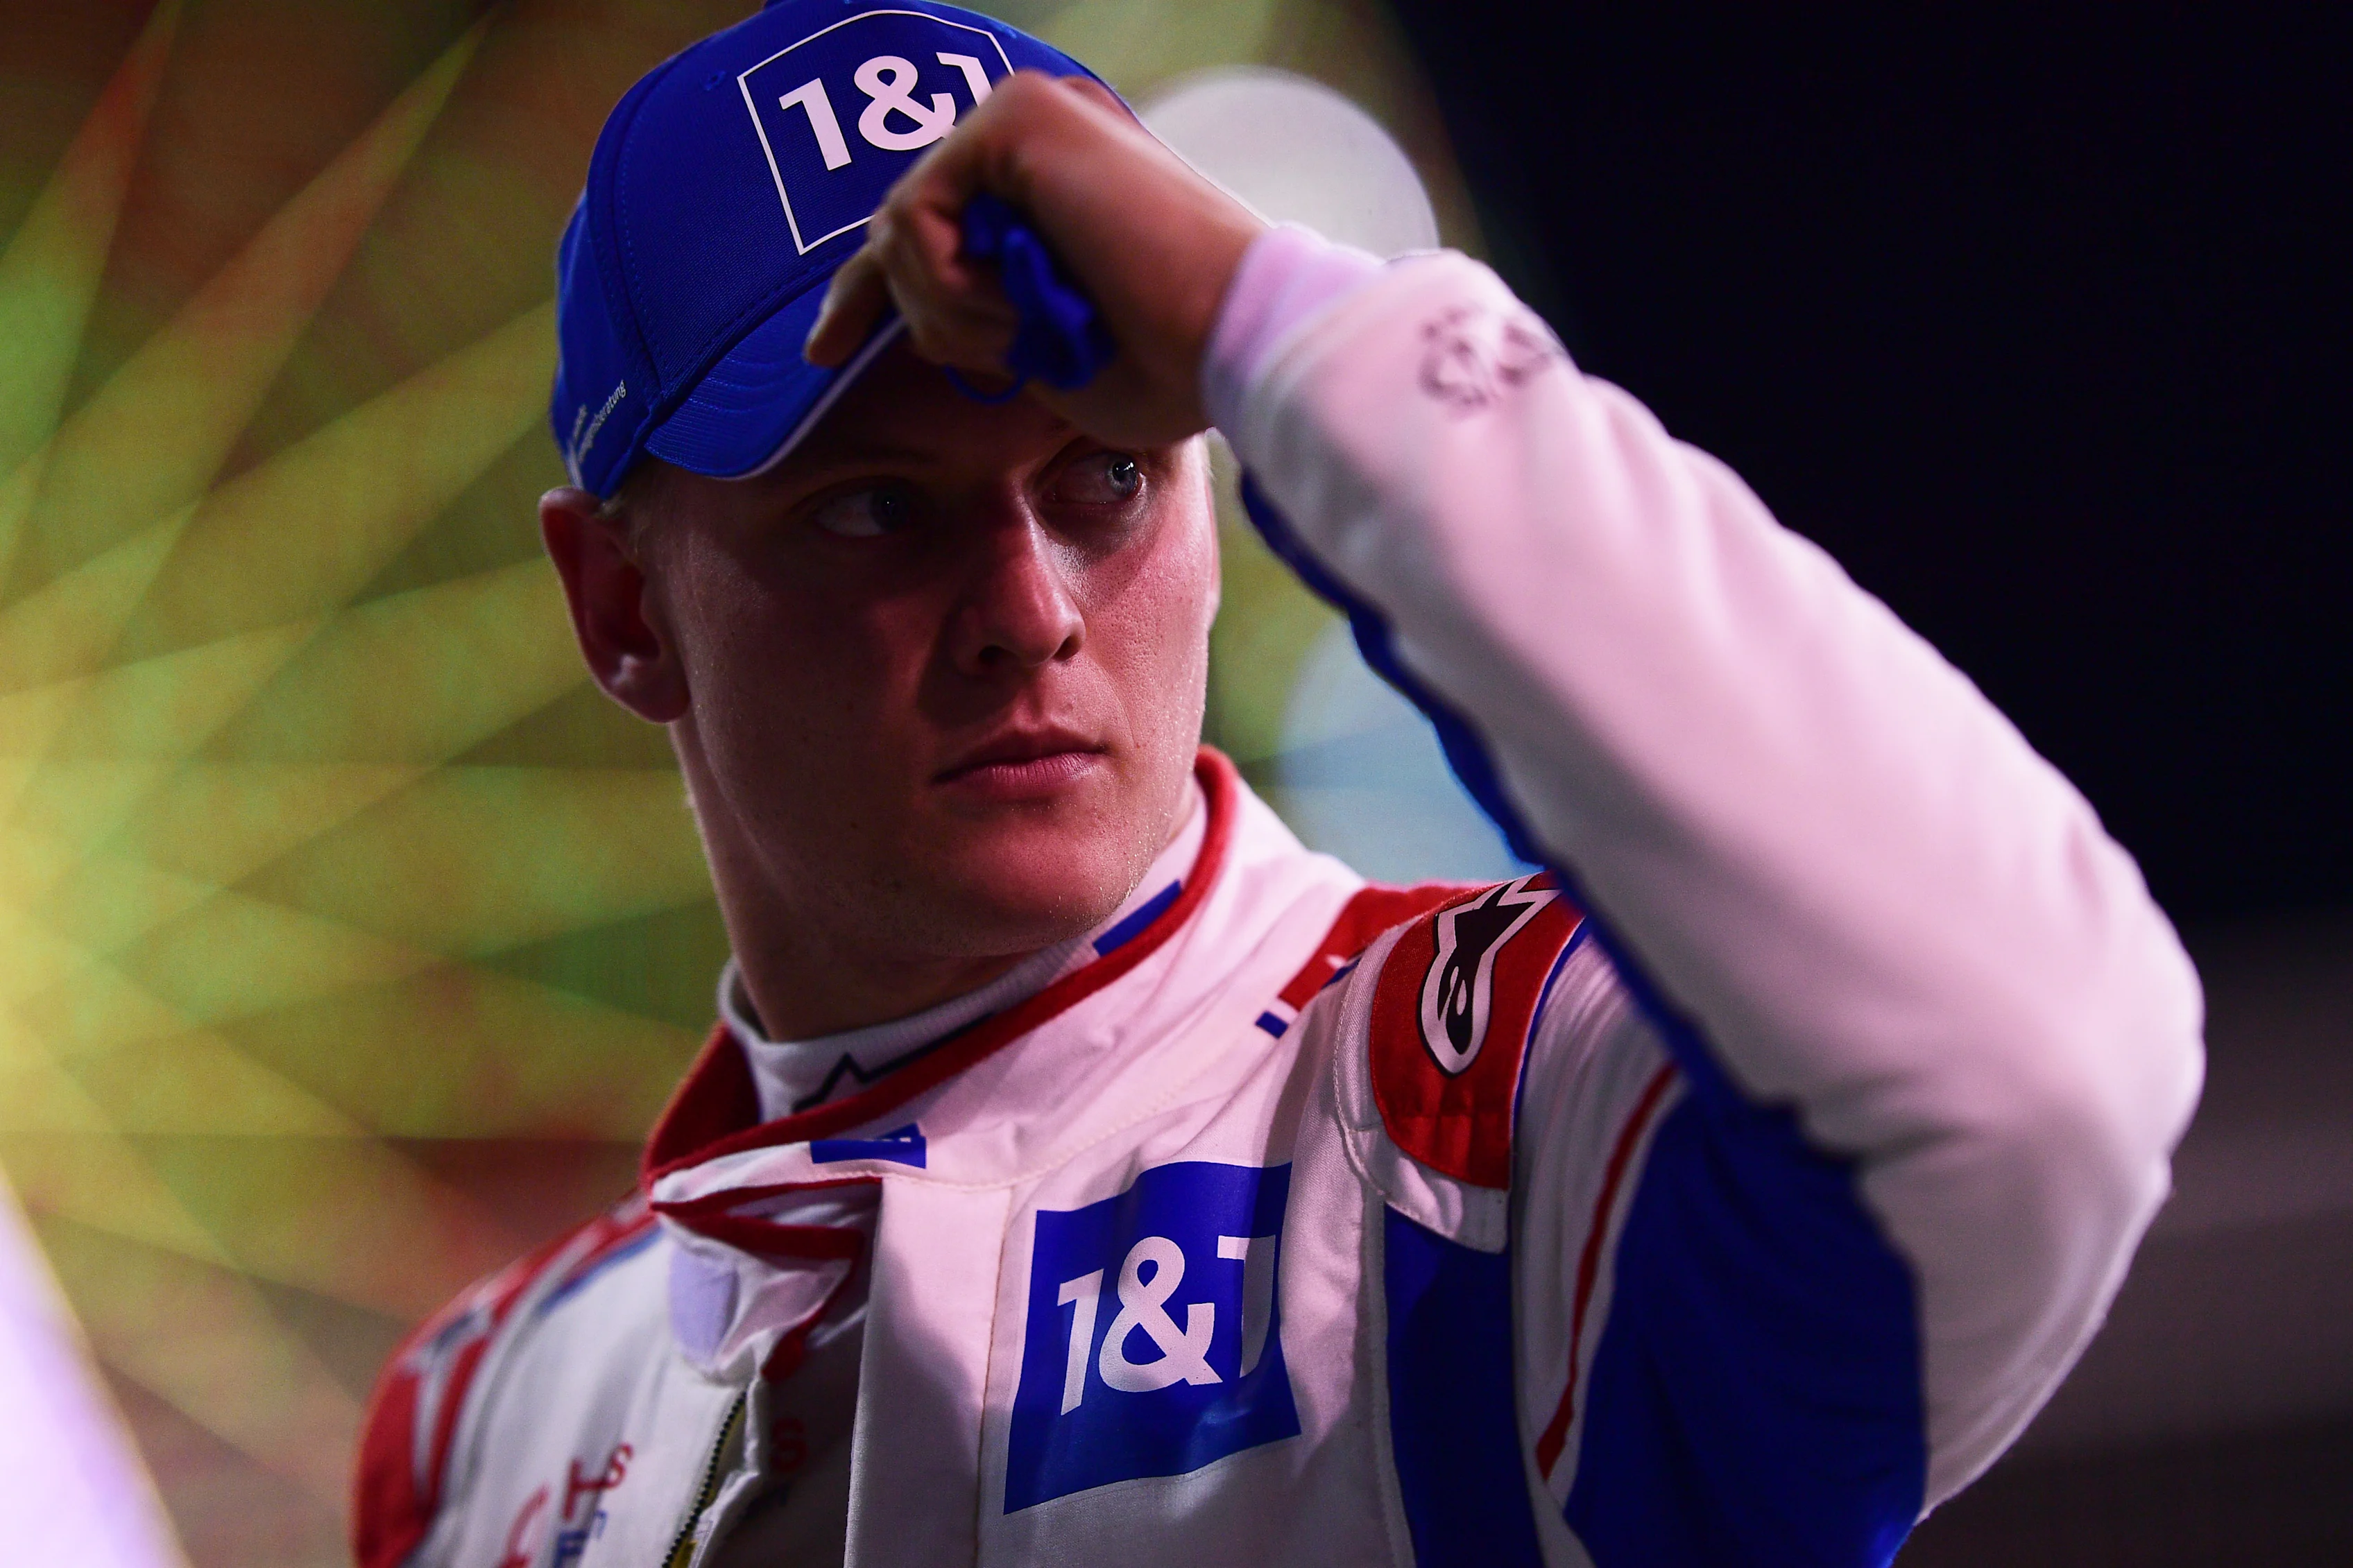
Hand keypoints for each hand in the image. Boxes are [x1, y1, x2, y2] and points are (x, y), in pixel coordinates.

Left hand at [803, 71, 1266, 448]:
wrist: (1229, 339)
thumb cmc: (1169, 365)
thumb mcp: (1051, 349)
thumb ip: (990, 319)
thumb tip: (926, 322)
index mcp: (1053, 189)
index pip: (927, 227)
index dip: (864, 290)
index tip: (822, 349)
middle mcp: (1034, 140)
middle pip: (901, 231)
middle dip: (927, 316)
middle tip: (1005, 354)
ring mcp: (1024, 119)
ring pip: (900, 229)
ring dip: (952, 313)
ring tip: (1033, 333)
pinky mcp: (1014, 118)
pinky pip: (915, 216)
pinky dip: (952, 286)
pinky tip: (1022, 305)